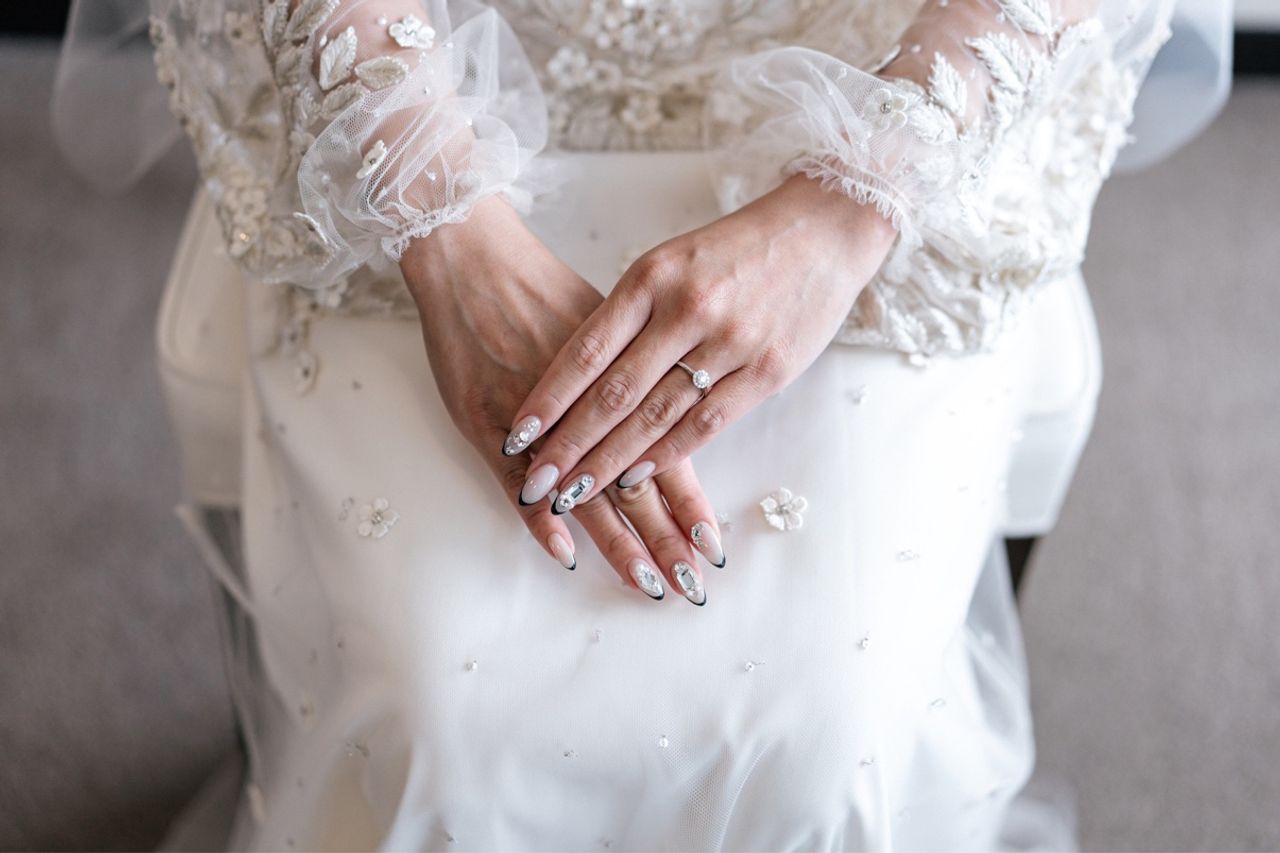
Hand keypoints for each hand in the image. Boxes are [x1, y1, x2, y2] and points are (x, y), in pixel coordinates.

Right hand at [401, 196, 722, 603]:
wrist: (473, 253)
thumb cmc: (541, 286)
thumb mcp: (605, 324)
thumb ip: (638, 370)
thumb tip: (674, 402)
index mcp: (626, 375)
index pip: (668, 450)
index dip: (688, 500)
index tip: (713, 545)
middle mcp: (589, 401)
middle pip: (636, 478)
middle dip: (666, 536)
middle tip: (693, 585)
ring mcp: (538, 417)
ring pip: (585, 487)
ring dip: (618, 540)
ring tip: (648, 585)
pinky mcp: (489, 420)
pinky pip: (515, 478)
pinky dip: (539, 517)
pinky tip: (565, 552)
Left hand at [507, 174, 897, 506]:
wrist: (825, 228)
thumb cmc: (738, 248)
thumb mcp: (674, 260)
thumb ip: (633, 311)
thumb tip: (585, 374)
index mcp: (653, 276)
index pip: (587, 349)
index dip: (549, 397)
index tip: (517, 432)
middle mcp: (687, 309)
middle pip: (615, 392)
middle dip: (570, 444)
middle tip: (535, 482)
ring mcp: (729, 341)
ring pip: (657, 415)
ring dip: (612, 461)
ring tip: (575, 493)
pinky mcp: (767, 370)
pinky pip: (707, 422)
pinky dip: (669, 453)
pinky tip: (638, 477)